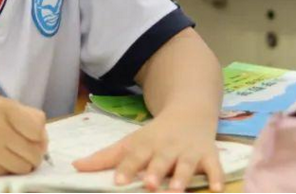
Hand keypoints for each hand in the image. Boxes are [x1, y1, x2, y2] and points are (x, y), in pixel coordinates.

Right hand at [0, 97, 47, 175]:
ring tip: (10, 155)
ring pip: (26, 166)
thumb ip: (24, 116)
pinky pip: (11, 173)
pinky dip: (8, 169)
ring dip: (23, 164)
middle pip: (36, 150)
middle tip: (23, 149)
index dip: (38, 134)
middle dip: (34, 153)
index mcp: (2, 107)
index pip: (38, 126)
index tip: (30, 136)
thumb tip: (44, 140)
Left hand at [74, 108, 221, 191]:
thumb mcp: (131, 141)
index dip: (126, 168)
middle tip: (150, 184)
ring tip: (176, 190)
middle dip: (156, 172)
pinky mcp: (209, 155)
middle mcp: (167, 148)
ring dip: (182, 177)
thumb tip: (75, 167)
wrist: (190, 110)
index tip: (118, 182)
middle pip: (160, 160)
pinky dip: (218, 177)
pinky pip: (215, 167)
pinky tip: (219, 189)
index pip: (134, 156)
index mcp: (146, 144)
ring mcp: (189, 152)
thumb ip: (105, 157)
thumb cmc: (156, 134)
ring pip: (186, 165)